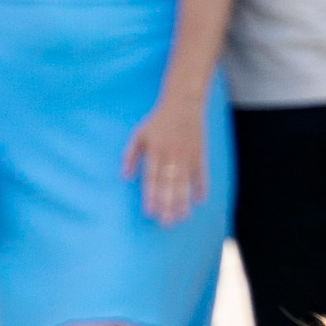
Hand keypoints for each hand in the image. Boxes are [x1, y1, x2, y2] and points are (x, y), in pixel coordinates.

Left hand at [123, 91, 207, 227]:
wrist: (183, 103)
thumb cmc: (158, 121)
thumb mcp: (139, 134)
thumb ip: (130, 155)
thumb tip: (123, 176)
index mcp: (155, 151)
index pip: (152, 178)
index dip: (151, 195)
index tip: (150, 212)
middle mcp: (171, 154)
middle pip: (169, 184)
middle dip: (168, 204)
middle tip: (166, 223)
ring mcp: (187, 154)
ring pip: (185, 182)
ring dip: (183, 201)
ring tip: (181, 217)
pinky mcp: (199, 153)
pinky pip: (201, 173)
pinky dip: (202, 186)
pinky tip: (200, 201)